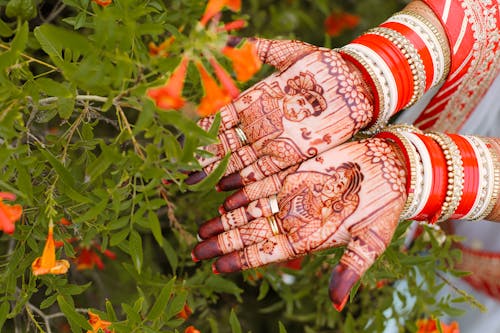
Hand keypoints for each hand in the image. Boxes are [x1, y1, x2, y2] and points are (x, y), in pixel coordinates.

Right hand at [186, 38, 373, 189]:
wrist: (356, 84)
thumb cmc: (324, 66)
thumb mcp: (290, 54)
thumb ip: (261, 50)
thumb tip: (231, 42)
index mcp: (257, 102)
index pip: (223, 119)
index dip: (204, 131)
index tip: (186, 141)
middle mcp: (262, 125)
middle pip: (228, 145)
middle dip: (205, 158)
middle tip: (184, 172)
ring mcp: (276, 142)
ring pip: (242, 161)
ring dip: (220, 174)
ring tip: (200, 184)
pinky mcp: (294, 155)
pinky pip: (266, 172)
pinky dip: (246, 182)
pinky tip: (228, 190)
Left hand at [192, 138, 406, 310]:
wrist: (394, 169)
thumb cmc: (386, 206)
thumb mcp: (371, 240)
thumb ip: (350, 268)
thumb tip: (337, 304)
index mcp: (309, 237)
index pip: (266, 252)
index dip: (240, 259)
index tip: (215, 266)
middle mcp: (296, 217)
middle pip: (251, 232)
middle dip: (224, 242)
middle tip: (196, 251)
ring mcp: (292, 195)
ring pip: (251, 209)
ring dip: (226, 218)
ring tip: (203, 228)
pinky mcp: (295, 172)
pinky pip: (262, 181)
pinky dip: (242, 188)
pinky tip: (222, 192)